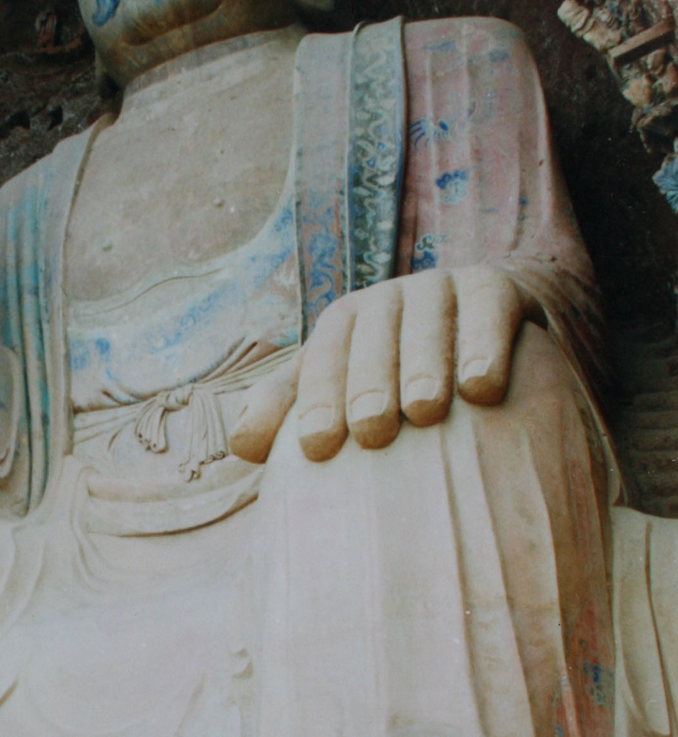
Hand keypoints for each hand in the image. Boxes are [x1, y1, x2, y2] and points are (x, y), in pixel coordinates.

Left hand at [229, 266, 543, 463]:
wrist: (490, 330)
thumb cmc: (402, 380)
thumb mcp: (345, 389)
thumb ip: (290, 411)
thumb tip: (241, 445)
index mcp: (344, 325)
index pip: (321, 361)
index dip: (316, 400)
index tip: (316, 448)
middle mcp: (386, 300)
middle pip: (370, 340)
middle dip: (367, 385)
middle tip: (371, 433)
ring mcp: (440, 289)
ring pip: (426, 322)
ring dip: (423, 366)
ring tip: (424, 412)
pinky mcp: (494, 288)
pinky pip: (487, 311)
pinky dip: (484, 345)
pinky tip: (481, 389)